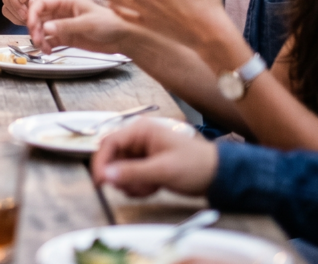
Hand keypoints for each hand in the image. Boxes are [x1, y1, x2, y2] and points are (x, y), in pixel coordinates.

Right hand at [2, 0, 68, 26]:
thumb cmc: (68, 4)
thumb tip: (30, 4)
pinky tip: (26, 21)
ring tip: (29, 19)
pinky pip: (6, 10)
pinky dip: (14, 17)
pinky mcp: (15, 5)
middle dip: (16, 2)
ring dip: (16, 11)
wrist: (68, 15)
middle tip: (26, 15)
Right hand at [26, 0, 131, 54]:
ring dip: (38, 38)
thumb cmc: (110, 23)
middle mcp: (60, 11)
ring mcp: (61, 24)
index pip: (39, 2)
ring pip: (40, 29)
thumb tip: (44, 28)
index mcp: (65, 0)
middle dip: (33, 27)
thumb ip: (65, 25)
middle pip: (36, 16)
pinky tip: (49, 50)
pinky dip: (45, 46)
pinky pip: (47, 40)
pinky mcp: (64, 36)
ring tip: (43, 47)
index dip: (31, 13)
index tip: (31, 25)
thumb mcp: (88, 23)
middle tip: (37, 39)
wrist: (122, 37)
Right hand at [92, 119, 217, 197]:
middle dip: (123, 176)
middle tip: (137, 187)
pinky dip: (138, 186)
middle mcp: (138, 139)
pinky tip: (153, 188)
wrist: (217, 175)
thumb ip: (133, 172)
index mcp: (141, 130)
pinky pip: (129, 177)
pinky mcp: (145, 164)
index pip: (109, 142)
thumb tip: (106, 175)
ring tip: (151, 187)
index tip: (100, 180)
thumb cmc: (195, 165)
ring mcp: (141, 152)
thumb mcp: (163, 170)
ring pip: (120, 170)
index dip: (101, 161)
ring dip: (132, 183)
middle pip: (113, 158)